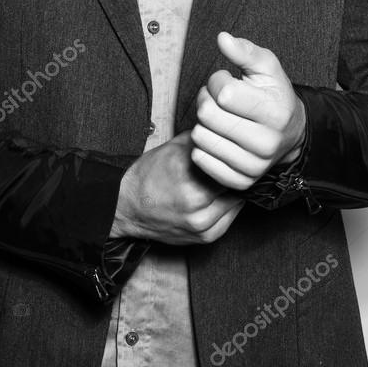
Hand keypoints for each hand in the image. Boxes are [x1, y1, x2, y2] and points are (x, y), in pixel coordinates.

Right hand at [109, 130, 244, 243]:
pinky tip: (222, 196)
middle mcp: (195, 202)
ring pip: (237, 201)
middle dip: (237, 172)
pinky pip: (230, 219)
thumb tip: (225, 129)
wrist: (127, 208)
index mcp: (187, 175)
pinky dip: (229, 206)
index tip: (240, 150)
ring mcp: (200, 224)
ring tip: (231, 179)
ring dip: (235, 190)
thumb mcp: (173, 147)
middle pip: (236, 183)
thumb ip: (202, 139)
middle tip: (239, 163)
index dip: (236, 154)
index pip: (230, 162)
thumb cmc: (149, 176)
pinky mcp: (204, 237)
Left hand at [189, 31, 306, 190]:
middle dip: (206, 100)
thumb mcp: (266, 67)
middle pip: (209, 116)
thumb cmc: (273, 95)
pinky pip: (201, 160)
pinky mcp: (240, 181)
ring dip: (203, 122)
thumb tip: (222, 38)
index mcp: (275, 112)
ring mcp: (254, 165)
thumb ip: (245, 50)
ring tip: (218, 116)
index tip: (226, 81)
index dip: (218, 81)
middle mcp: (267, 143)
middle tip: (217, 99)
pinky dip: (202, 145)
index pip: (225, 94)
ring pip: (201, 138)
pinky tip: (216, 136)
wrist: (289, 133)